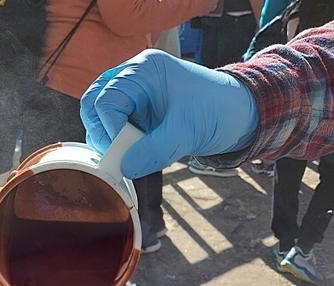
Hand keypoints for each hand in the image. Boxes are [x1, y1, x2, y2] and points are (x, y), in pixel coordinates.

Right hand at [80, 49, 258, 178]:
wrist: (239, 115)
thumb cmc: (218, 111)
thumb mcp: (187, 132)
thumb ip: (155, 150)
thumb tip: (124, 167)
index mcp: (144, 69)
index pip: (107, 98)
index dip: (110, 129)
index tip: (124, 152)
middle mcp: (134, 77)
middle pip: (94, 102)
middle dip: (101, 132)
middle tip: (117, 156)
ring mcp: (135, 94)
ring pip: (100, 115)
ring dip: (109, 139)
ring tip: (129, 157)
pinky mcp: (139, 111)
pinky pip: (116, 126)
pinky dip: (120, 143)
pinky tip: (135, 155)